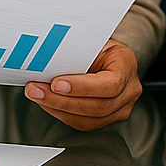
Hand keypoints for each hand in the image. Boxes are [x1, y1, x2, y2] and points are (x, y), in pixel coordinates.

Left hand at [24, 39, 141, 129]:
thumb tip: (45, 61)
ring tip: (37, 96)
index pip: (110, 84)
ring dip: (57, 108)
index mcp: (127, 66)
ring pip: (88, 119)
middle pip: (97, 106)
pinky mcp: (106, 119)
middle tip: (37, 90)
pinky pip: (82, 123)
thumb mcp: (91, 42)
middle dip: (61, 100)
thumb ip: (75, 53)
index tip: (56, 83)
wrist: (107, 55)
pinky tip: (47, 103)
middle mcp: (128, 91)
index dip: (82, 87)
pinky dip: (60, 113)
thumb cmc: (100, 46)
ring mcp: (120, 109)